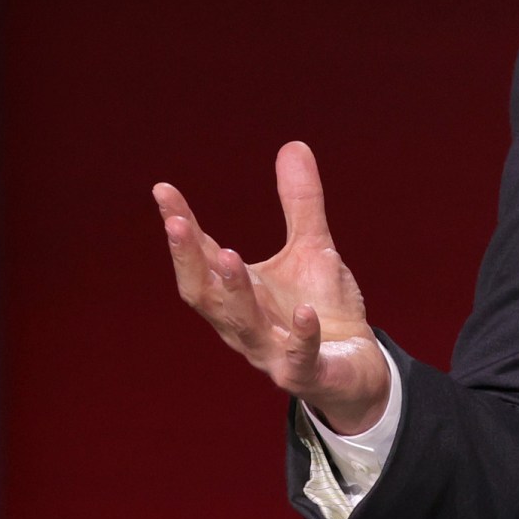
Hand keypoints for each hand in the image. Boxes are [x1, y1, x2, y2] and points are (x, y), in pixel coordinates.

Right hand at [153, 140, 391, 432]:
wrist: (355, 368)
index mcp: (238, 293)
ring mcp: (271, 352)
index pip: (201, 257)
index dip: (181, 227)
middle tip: (177, 223)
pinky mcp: (304, 373)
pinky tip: (304, 312)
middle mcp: (243, 324)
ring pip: (242, 326)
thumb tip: (293, 145)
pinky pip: (298, 358)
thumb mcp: (312, 249)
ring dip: (233, 293)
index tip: (163, 190)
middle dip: (188, 259)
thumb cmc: (322, 309)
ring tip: (229, 255)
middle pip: (204, 294)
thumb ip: (301, 204)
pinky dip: (300, 336)